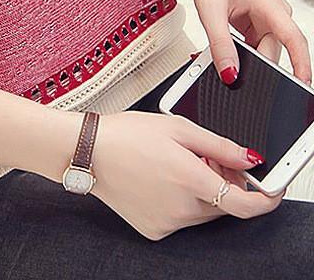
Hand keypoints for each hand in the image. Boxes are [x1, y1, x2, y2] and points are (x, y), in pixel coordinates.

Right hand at [92, 111, 279, 239]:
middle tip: (206, 158)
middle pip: (223, 204)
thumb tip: (250, 158)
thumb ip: (218, 145)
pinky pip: (180, 219)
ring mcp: (167, 222)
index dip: (266, 199)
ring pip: (202, 212)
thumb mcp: (175, 127)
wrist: (85, 151)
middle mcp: (181, 208)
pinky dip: (180, 202)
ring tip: (176, 164)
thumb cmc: (124, 134)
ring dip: (201, 192)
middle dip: (224, 183)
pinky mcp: (153, 229)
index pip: (245, 204)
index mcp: (189, 178)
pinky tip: (160, 179)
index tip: (272, 189)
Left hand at [190, 0, 310, 84]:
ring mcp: (264, 15)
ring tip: (221, 54)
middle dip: (254, 64)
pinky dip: (239, 48)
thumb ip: (220, 44)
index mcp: (270, 5)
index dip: (300, 65)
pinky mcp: (253, 19)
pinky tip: (225, 49)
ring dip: (244, 56)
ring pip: (260, 48)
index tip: (302, 85)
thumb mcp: (210, 10)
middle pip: (272, 51)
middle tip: (229, 71)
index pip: (294, 40)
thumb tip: (230, 73)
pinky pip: (252, 42)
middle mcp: (273, 11)